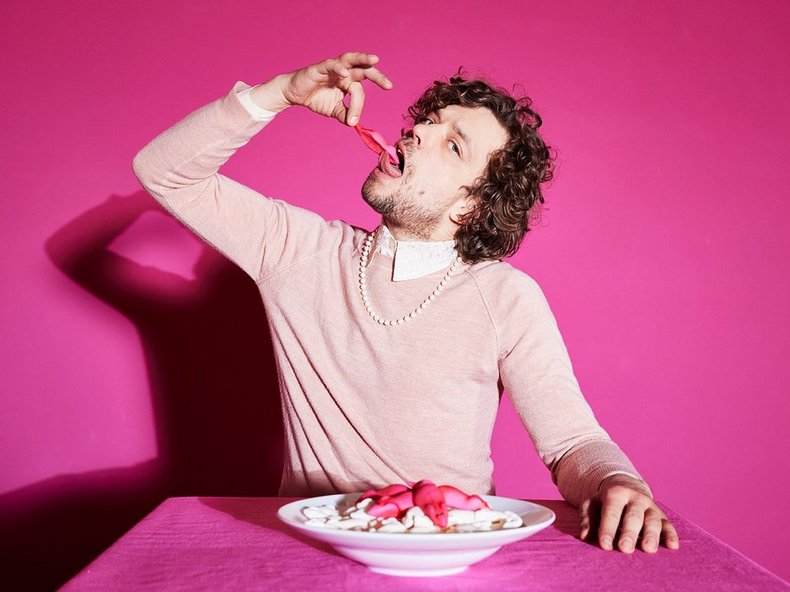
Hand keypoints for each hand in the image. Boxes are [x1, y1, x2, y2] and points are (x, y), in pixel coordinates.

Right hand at [277, 51, 391, 125]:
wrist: (294, 94)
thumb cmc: (316, 98)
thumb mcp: (334, 110)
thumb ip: (345, 114)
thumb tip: (354, 123)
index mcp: (349, 82)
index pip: (359, 92)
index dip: (358, 106)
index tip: (353, 121)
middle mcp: (344, 72)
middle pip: (364, 70)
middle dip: (377, 77)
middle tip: (389, 85)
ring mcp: (333, 67)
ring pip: (350, 59)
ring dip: (363, 59)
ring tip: (375, 59)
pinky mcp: (320, 67)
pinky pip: (331, 64)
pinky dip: (339, 68)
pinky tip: (345, 73)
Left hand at [579, 474, 679, 552]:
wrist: (625, 487)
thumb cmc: (605, 502)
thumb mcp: (592, 505)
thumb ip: (587, 519)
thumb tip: (584, 537)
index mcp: (615, 494)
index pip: (611, 512)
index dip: (607, 529)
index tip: (605, 545)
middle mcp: (635, 498)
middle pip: (633, 516)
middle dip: (629, 533)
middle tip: (624, 548)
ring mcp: (650, 506)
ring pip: (653, 520)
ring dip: (651, 535)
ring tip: (648, 549)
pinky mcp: (662, 515)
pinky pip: (668, 525)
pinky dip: (671, 535)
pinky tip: (672, 546)